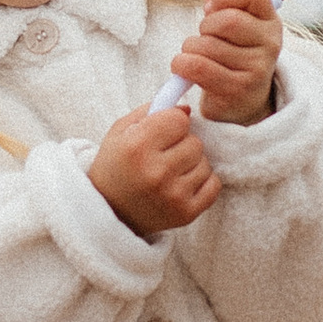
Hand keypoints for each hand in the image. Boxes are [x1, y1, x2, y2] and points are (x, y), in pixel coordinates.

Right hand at [90, 103, 218, 238]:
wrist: (108, 213)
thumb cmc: (115, 166)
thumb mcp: (120, 132)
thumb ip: (151, 111)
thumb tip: (187, 108)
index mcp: (137, 147)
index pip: (179, 120)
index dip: (172, 123)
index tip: (162, 132)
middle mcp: (156, 172)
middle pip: (195, 142)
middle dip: (182, 144)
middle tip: (164, 155)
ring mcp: (172, 195)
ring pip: (205, 163)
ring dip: (192, 164)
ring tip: (171, 172)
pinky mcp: (185, 213)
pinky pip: (213, 185)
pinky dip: (203, 183)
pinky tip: (182, 184)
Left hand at [174, 0, 281, 127]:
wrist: (241, 102)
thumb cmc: (233, 57)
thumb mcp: (235, 28)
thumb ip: (226, 3)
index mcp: (270, 22)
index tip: (214, 10)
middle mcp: (270, 44)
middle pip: (228, 20)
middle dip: (205, 27)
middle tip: (205, 39)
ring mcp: (256, 69)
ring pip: (207, 45)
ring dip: (190, 48)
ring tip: (197, 57)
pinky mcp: (236, 89)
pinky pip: (198, 66)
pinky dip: (182, 64)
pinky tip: (185, 68)